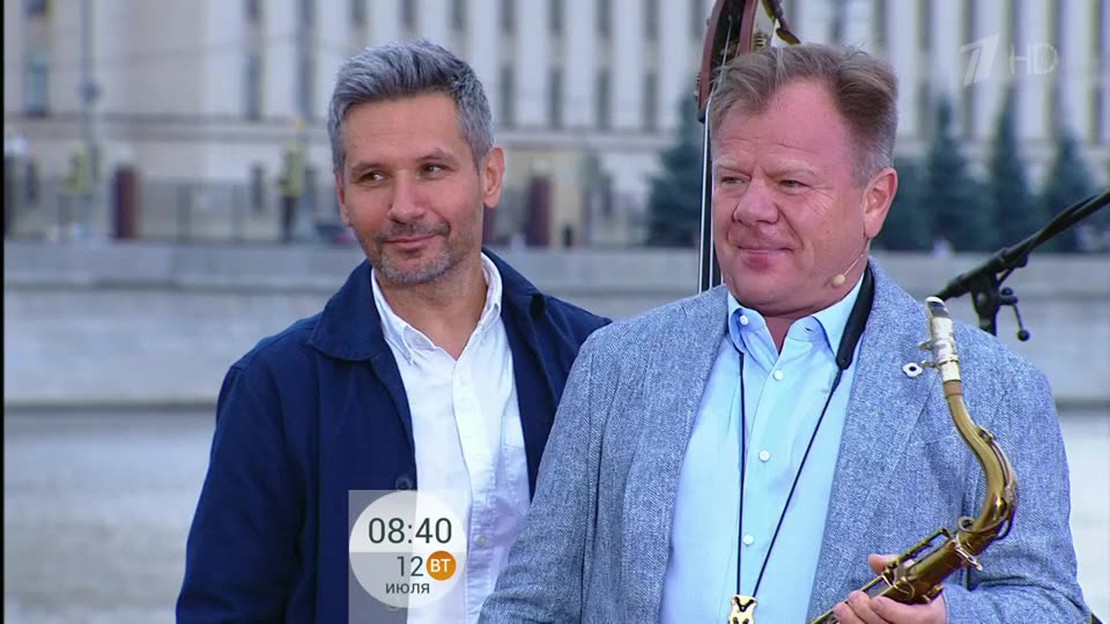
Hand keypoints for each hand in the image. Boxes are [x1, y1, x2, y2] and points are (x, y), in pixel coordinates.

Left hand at [830, 555, 945, 623]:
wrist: (918, 609)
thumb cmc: (915, 592)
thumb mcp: (911, 574)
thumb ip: (893, 565)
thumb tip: (874, 559)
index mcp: (930, 614)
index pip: (915, 619)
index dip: (891, 611)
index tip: (875, 600)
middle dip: (866, 612)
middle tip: (855, 597)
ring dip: (854, 622)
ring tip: (841, 608)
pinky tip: (843, 617)